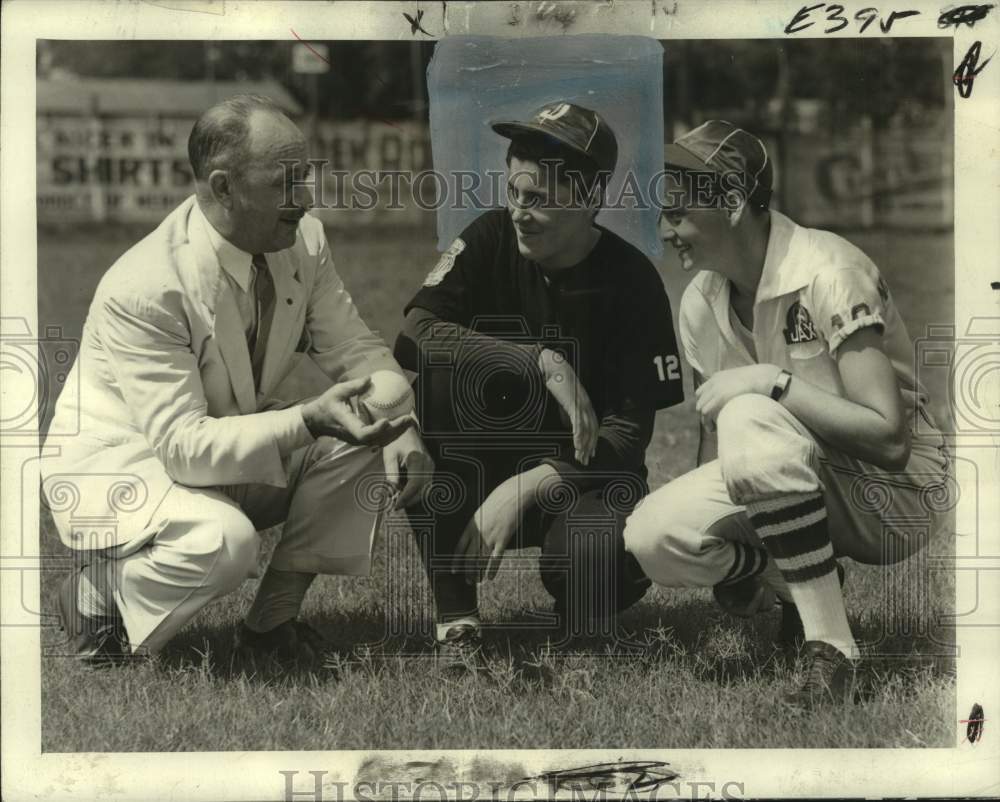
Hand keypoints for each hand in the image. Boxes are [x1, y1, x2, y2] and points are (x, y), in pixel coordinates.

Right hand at [301, 376, 413, 445]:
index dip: (376, 430)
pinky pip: (380, 438)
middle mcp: (354, 437)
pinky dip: (392, 432)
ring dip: (397, 432)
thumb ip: (353, 386)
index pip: (363, 434)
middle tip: (409, 419)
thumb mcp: (337, 391)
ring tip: (411, 421)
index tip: (386, 421)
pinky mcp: (362, 439)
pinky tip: (402, 422)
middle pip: (378, 439)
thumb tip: (369, 378)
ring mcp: (359, 440)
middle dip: (395, 430)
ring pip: (381, 441)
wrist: (316, 420)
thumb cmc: (326, 404)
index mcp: (347, 425)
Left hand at [381, 425, 434, 509]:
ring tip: (398, 498)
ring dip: (413, 497)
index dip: (406, 498)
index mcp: (417, 459)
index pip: (414, 485)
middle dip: (409, 500)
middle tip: (395, 505)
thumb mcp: (389, 457)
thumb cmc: (396, 441)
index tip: (396, 506)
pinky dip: (416, 491)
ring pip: (426, 489)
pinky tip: (404, 490)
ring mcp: (431, 466)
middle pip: (422, 490)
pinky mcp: (430, 468)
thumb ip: (391, 476)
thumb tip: (392, 494)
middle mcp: (428, 464)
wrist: (406, 429)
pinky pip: (426, 484)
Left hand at [453, 474, 529, 582]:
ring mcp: (490, 537)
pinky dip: (492, 569)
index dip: (456, 560)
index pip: (460, 547)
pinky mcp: (502, 539)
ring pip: (480, 560)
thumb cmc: (498, 500)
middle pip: (469, 557)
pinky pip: (495, 558)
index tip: (454, 570)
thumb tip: (475, 535)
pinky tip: (490, 577)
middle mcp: (478, 533)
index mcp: (471, 526)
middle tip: (468, 581)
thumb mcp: (482, 511)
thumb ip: (478, 524)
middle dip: (467, 571)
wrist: (512, 494)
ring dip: (477, 573)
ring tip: (477, 581)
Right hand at [538, 348, 598, 464]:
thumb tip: (567, 424)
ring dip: (583, 445)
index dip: (592, 442)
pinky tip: (577, 445)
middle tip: (585, 461)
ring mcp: (581, 405)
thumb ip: (568, 412)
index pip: (592, 428)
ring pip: (586, 430)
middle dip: (588, 448)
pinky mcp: (574, 404)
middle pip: (591, 431)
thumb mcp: (565, 400)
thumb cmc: (558, 383)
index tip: (590, 453)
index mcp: (586, 406)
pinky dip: (578, 435)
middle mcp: (587, 407)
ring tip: (580, 457)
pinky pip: (577, 423)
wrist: (555, 368)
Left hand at [695, 364, 781, 424]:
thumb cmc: (758, 382)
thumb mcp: (739, 381)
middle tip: (710, 423)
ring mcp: (716, 390)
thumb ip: (731, 388)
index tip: (708, 413)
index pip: (700, 392)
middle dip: (703, 413)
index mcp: (717, 377)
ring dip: (705, 420)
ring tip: (712, 428)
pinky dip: (708, 421)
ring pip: (701, 408)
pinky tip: (713, 428)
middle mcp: (714, 383)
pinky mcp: (720, 398)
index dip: (703, 403)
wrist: (764, 378)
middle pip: (700, 401)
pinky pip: (706, 412)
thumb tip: (730, 400)